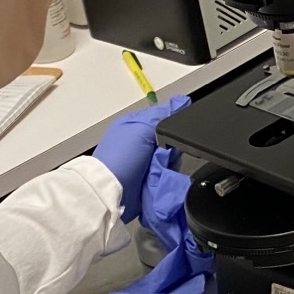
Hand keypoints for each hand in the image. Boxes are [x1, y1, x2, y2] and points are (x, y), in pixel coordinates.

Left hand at [92, 95, 189, 221]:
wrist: (111, 192)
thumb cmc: (120, 157)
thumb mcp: (141, 128)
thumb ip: (163, 115)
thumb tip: (182, 101)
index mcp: (135, 124)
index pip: (164, 117)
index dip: (173, 124)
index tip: (175, 133)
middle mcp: (140, 141)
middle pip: (171, 139)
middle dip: (172, 148)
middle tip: (163, 154)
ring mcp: (145, 161)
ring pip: (172, 157)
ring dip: (170, 164)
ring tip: (160, 169)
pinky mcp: (150, 178)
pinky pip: (168, 173)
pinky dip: (168, 175)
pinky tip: (163, 178)